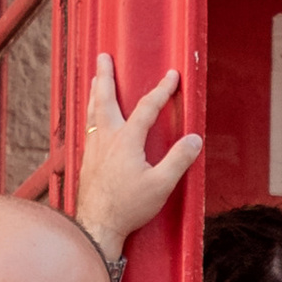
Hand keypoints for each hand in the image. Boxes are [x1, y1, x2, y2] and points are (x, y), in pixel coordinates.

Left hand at [74, 54, 196, 262]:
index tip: (172, 76)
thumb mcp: (161, 185)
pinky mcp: (87, 160)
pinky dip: (91, 114)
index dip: (161, 90)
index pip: (147, 108)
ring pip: (93, 112)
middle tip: (104, 57)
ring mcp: (93, 148)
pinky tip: (93, 118)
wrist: (97, 225)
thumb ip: (178, 160)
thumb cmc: (128, 207)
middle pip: (105, 99)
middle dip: (106, 76)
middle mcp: (106, 138)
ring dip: (95, 92)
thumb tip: (194, 139)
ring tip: (94, 79)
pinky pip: (88, 127)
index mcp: (126, 141)